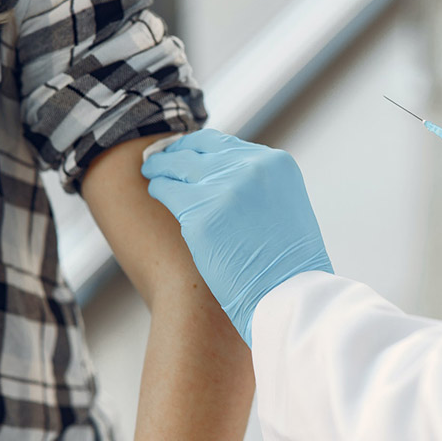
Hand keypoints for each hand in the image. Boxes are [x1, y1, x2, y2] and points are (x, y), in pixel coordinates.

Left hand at [142, 129, 332, 346]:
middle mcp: (251, 168)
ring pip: (178, 166)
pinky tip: (155, 191)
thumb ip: (259, 186)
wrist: (289, 297)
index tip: (187, 154)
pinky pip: (167, 190)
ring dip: (162, 168)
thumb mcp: (285, 208)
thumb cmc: (289, 266)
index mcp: (276, 164)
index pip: (225, 144)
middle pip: (198, 150)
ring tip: (152, 172)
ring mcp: (224, 190)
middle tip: (160, 159)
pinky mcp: (200, 215)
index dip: (200, 148)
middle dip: (177, 154)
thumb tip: (223, 177)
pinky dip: (158, 188)